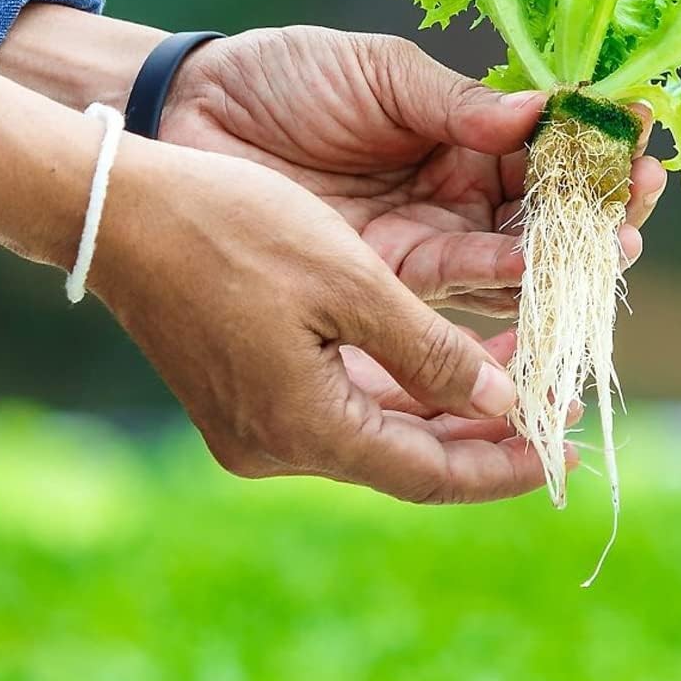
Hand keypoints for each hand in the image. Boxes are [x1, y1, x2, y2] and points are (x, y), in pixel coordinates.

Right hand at [90, 137, 558, 501]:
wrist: (114, 208)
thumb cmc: (231, 228)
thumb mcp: (350, 282)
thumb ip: (430, 352)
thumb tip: (500, 406)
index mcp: (304, 429)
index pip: (430, 472)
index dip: (505, 465)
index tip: (566, 451)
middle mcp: (276, 447)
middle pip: (407, 460)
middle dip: (485, 438)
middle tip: (559, 412)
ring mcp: (253, 427)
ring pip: (376, 433)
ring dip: (445, 411)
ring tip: (520, 380)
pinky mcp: (241, 398)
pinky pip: (341, 408)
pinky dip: (397, 390)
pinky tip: (444, 363)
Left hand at [159, 27, 667, 315]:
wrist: (190, 117)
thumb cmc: (284, 78)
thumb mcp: (379, 74)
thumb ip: (456, 103)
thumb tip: (542, 113)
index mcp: (462, 137)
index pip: (547, 151)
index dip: (595, 147)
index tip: (646, 135)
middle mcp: (454, 198)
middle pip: (544, 214)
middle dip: (598, 209)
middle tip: (644, 199)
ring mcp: (424, 244)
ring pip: (510, 259)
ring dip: (564, 255)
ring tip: (616, 242)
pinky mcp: (386, 284)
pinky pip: (454, 289)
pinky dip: (499, 283)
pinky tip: (537, 270)